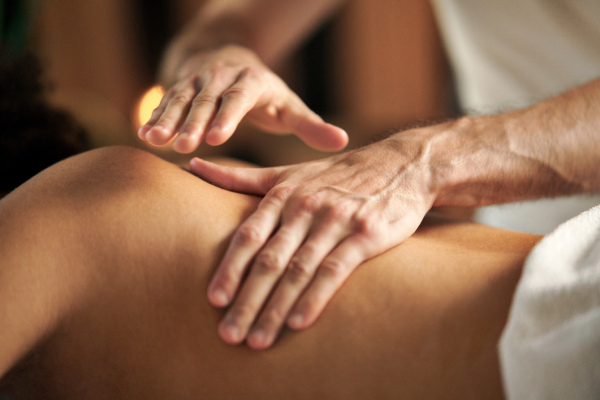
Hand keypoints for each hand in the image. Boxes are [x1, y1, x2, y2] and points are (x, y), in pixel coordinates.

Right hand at [138, 44, 347, 153]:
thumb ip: (310, 125)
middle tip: (184, 146)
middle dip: (193, 122)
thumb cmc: (266, 94)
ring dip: (167, 119)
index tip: (217, 139)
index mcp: (252, 81)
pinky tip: (143, 136)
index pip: (239, 98)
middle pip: (206, 99)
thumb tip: (343, 141)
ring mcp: (197, 79)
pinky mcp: (179, 85)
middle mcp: (222, 76)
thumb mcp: (289, 106)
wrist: (229, 59)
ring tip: (154, 141)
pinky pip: (165, 101)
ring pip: (180, 98)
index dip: (227, 117)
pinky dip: (154, 117)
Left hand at [189, 131, 438, 349]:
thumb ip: (241, 178)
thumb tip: (193, 166)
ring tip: (258, 339)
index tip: (214, 300)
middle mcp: (305, 206)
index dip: (230, 269)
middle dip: (246, 300)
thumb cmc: (336, 176)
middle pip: (269, 260)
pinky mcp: (365, 233)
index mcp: (283, 194)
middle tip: (229, 334)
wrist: (399, 166)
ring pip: (298, 270)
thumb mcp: (289, 172)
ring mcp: (335, 220)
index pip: (248, 236)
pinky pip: (335, 269)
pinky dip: (315, 297)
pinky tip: (299, 323)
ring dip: (276, 308)